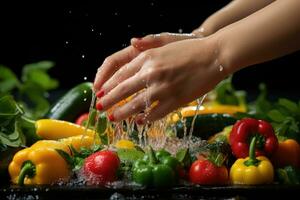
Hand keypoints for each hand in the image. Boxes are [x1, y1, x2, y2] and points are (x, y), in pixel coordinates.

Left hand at [96, 37, 228, 122]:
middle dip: (109, 101)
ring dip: (122, 113)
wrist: (214, 56)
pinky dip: (145, 118)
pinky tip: (139, 121)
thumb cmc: (190, 48)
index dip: (108, 85)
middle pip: (123, 90)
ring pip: (136, 105)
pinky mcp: (175, 100)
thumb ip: (147, 44)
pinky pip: (155, 113)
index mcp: (148, 57)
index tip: (100, 93)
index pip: (120, 73)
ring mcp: (163, 88)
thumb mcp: (166, 42)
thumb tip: (131, 43)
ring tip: (113, 118)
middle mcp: (151, 72)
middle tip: (100, 109)